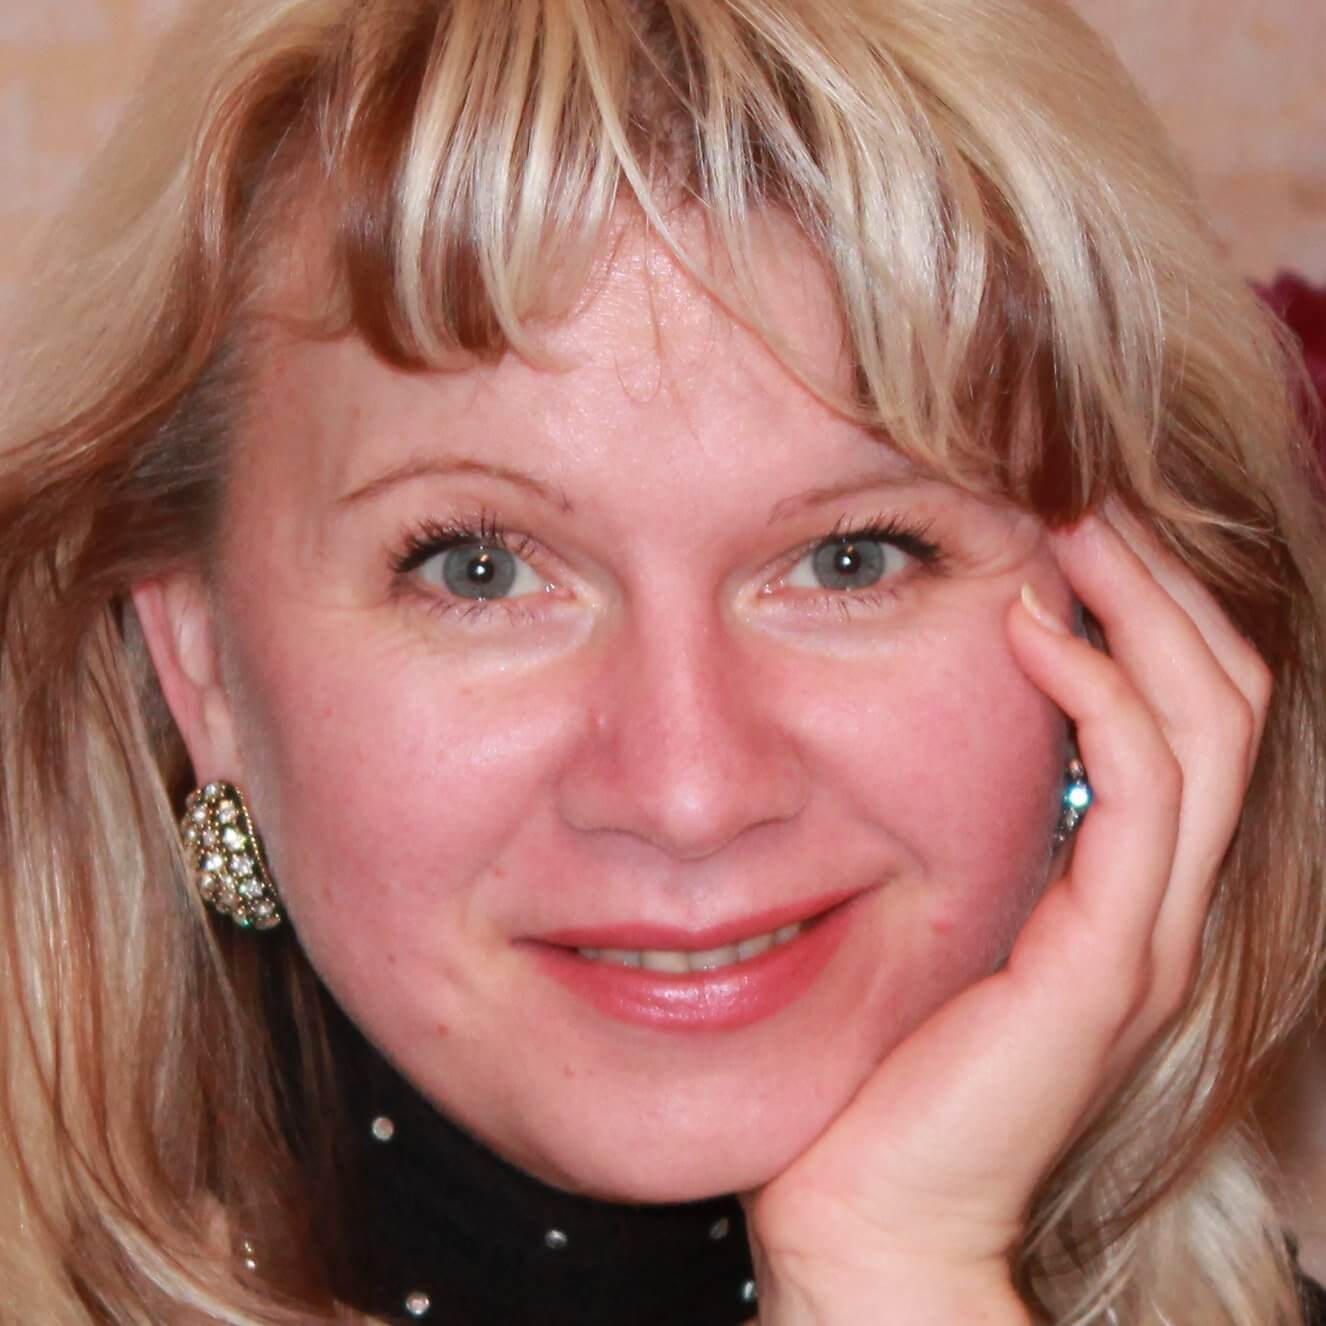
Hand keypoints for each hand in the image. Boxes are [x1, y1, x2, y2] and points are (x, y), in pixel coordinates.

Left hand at [741, 512, 1272, 1324]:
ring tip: (1074, 524)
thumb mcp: (933, 908)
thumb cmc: (882, 1055)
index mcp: (1126, 886)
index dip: (1150, 604)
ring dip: (1145, 607)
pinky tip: (1031, 633)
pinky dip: (1100, 694)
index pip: (1190, 709)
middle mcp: (1162, 902)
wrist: (870, 1206)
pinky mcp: (1108, 962)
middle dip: (1162, 579)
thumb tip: (925, 710)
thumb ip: (962, 823)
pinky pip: (1142, 794)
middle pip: (1226, 694)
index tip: (1072, 521)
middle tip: (1087, 489)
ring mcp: (1149, 932)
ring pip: (1209, 723)